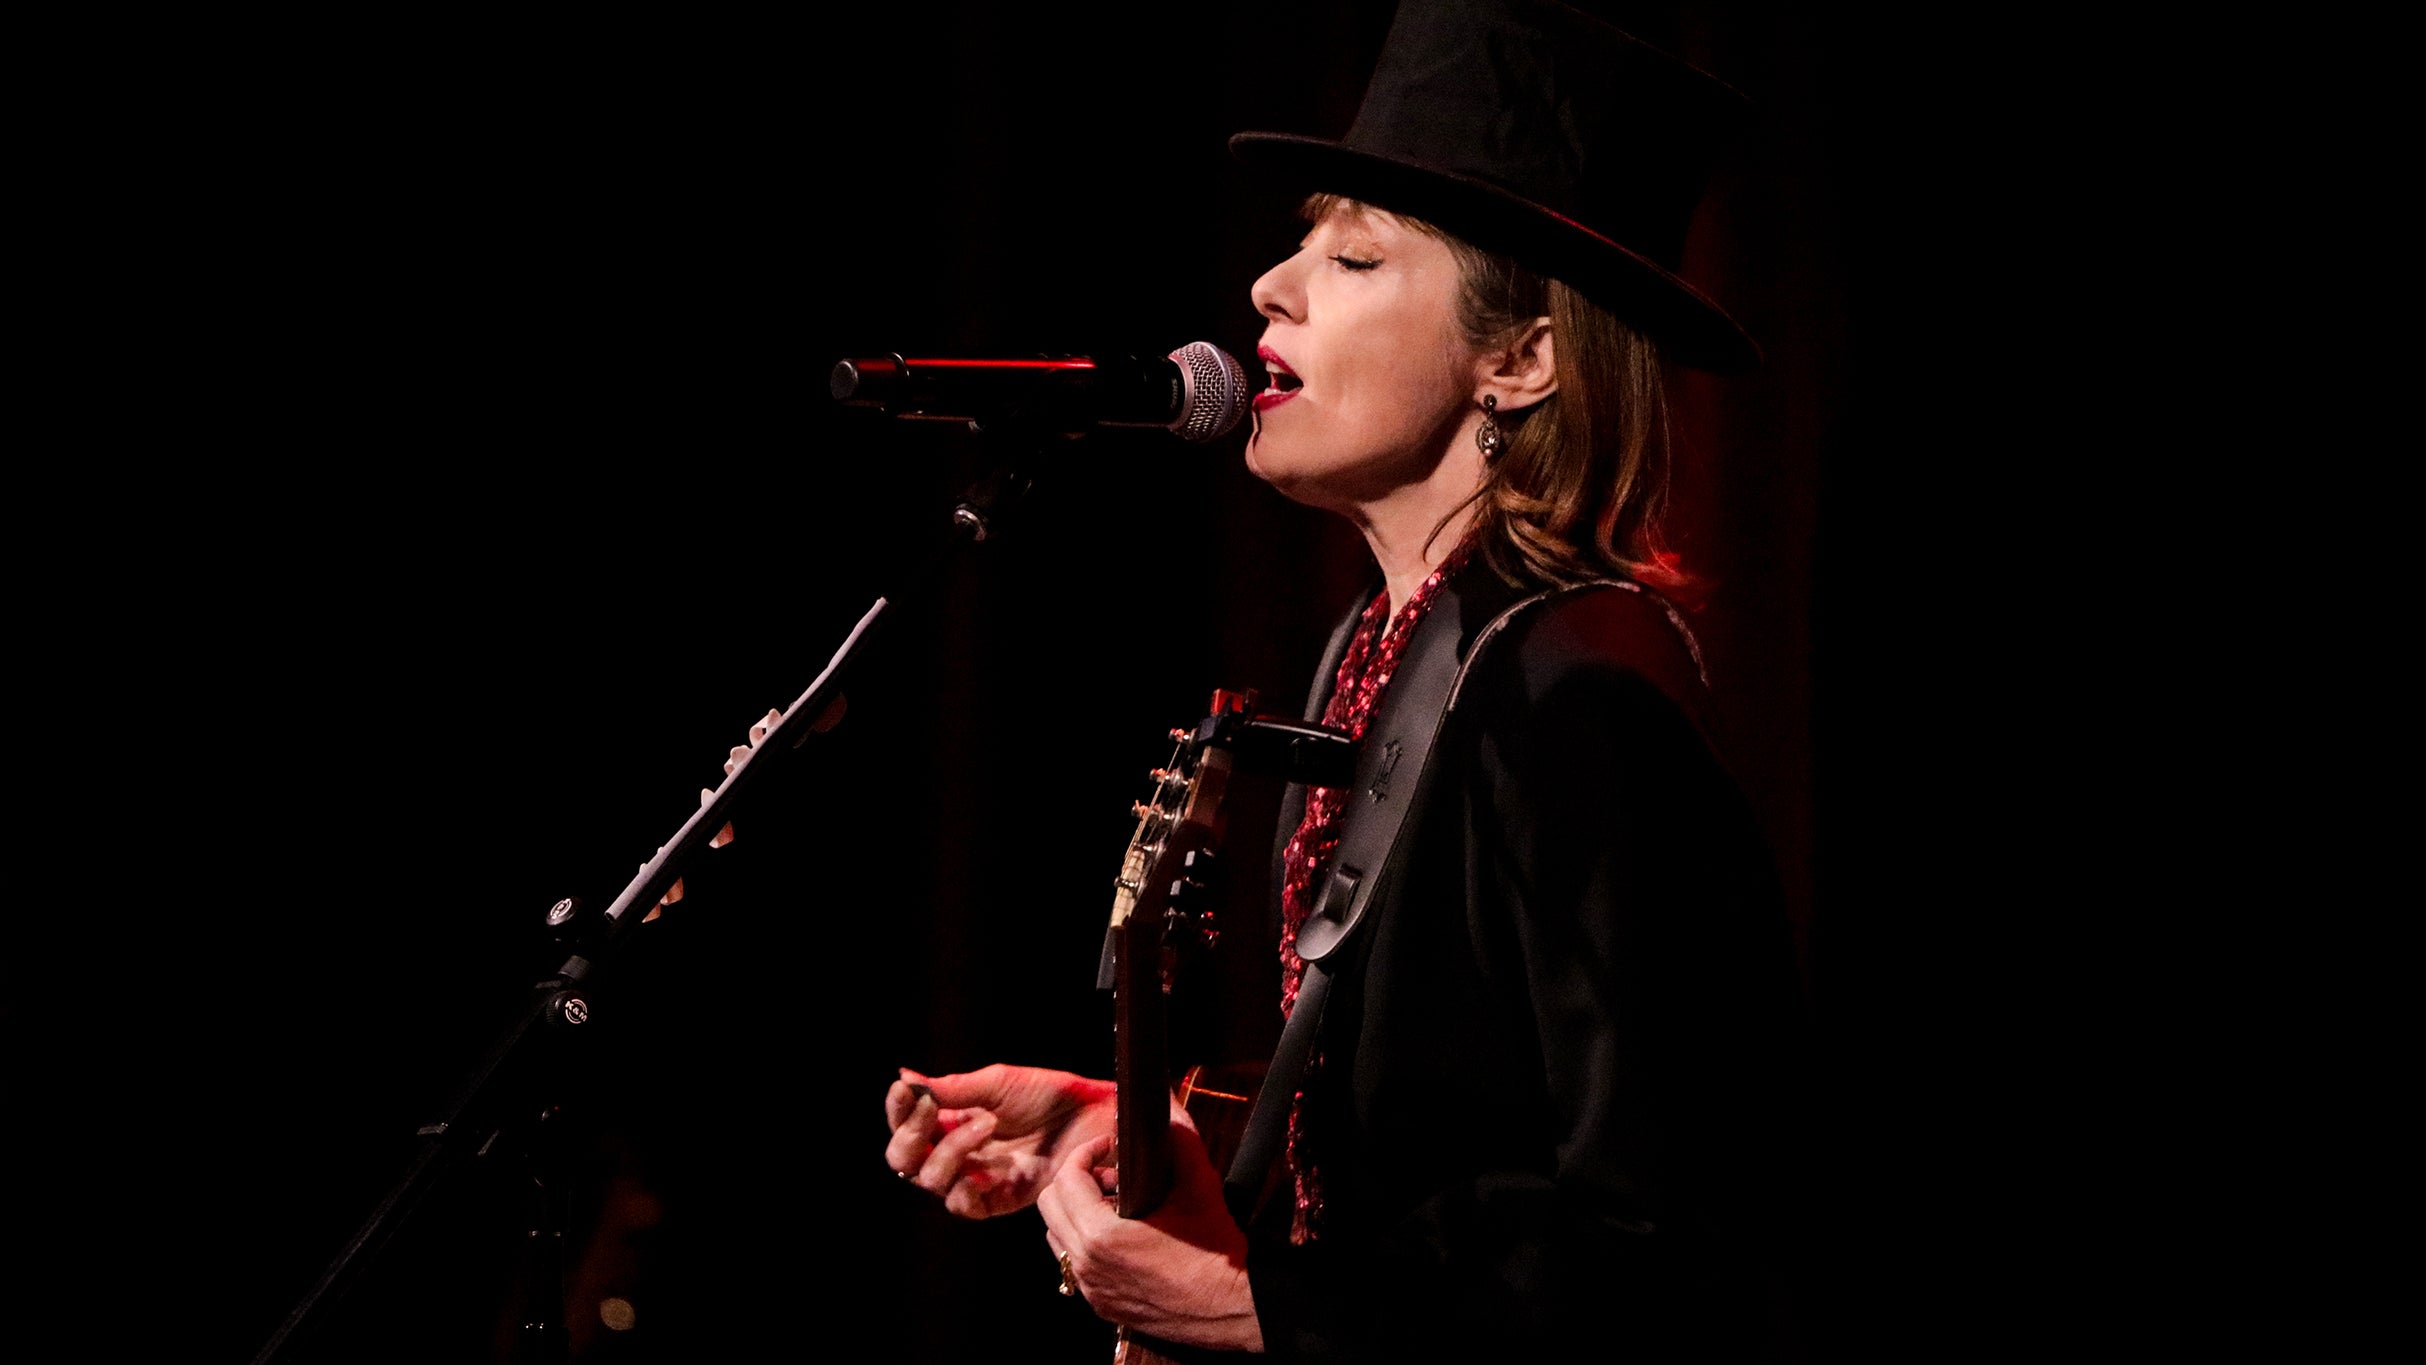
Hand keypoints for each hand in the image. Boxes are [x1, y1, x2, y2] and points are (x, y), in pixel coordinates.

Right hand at [884, 1064, 1114, 1219]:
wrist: (1095, 1118)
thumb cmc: (1052, 1096)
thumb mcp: (998, 1084)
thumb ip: (952, 1089)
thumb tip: (903, 1078)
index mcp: (953, 1120)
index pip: (906, 1124)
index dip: (898, 1111)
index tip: (905, 1091)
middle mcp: (958, 1152)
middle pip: (904, 1158)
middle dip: (910, 1135)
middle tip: (932, 1110)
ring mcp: (976, 1177)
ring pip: (930, 1180)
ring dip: (950, 1151)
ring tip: (987, 1123)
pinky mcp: (998, 1200)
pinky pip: (962, 1206)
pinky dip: (965, 1189)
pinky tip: (984, 1171)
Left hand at [1037, 1105, 1263, 1353]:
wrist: (1230, 1307)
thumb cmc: (1214, 1253)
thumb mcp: (1199, 1188)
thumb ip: (1180, 1141)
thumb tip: (1169, 1107)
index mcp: (1101, 1235)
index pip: (1066, 1179)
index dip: (1085, 1153)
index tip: (1109, 1147)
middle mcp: (1087, 1264)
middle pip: (1050, 1206)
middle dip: (1076, 1181)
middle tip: (1111, 1175)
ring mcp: (1091, 1288)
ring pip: (1057, 1237)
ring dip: (1076, 1213)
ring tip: (1116, 1205)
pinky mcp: (1101, 1305)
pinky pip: (1073, 1264)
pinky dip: (1085, 1242)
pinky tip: (1121, 1236)